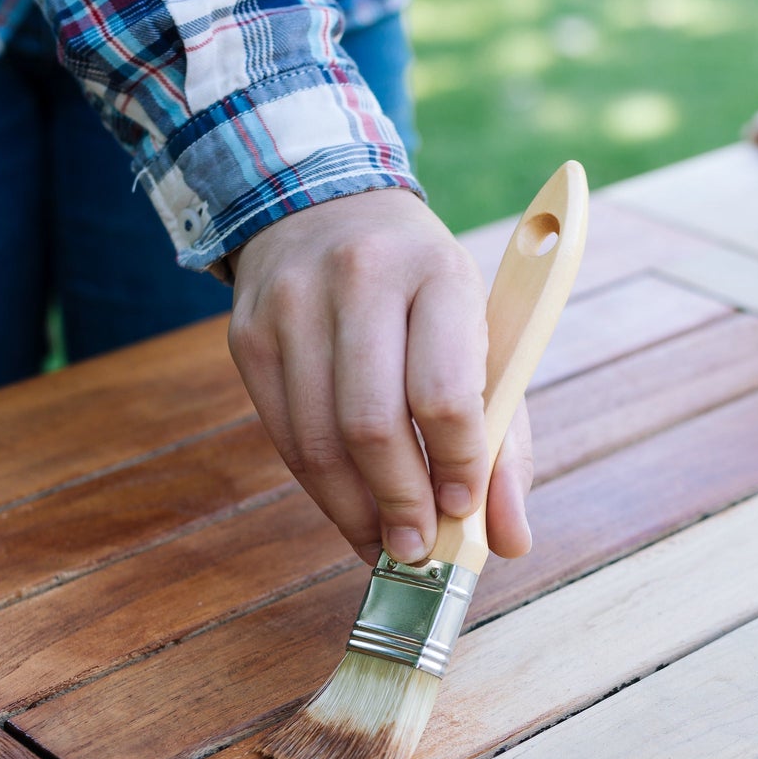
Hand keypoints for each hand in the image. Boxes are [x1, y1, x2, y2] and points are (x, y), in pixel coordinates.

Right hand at [228, 188, 532, 566]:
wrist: (326, 210)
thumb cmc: (422, 294)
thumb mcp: (482, 339)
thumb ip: (502, 442)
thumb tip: (509, 540)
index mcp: (439, 273)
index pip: (445, 391)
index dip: (456, 466)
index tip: (463, 509)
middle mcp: (360, 278)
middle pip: (372, 424)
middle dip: (401, 504)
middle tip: (419, 548)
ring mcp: (292, 305)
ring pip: (319, 443)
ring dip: (356, 512)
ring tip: (386, 543)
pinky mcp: (248, 336)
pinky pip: (284, 437)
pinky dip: (320, 491)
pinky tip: (351, 511)